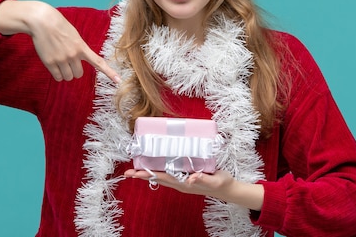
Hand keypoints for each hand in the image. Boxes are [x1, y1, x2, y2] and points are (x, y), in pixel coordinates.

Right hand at [0, 0, 120, 82]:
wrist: (42, 21)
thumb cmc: (59, 27)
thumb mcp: (74, 36)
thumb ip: (79, 49)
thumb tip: (76, 64)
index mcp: (82, 47)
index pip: (98, 62)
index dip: (109, 72)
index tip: (118, 81)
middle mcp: (73, 55)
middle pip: (78, 74)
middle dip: (74, 70)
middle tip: (67, 60)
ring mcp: (61, 59)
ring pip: (68, 77)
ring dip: (65, 73)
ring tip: (59, 60)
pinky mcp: (50, 63)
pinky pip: (57, 77)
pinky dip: (57, 74)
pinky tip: (53, 64)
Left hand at [123, 168, 263, 210]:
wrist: (227, 188)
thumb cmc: (221, 183)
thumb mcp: (214, 180)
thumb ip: (203, 179)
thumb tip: (190, 179)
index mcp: (184, 183)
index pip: (163, 178)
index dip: (149, 175)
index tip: (136, 173)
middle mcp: (180, 183)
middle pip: (158, 178)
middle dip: (143, 176)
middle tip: (127, 173)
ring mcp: (182, 181)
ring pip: (161, 176)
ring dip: (148, 174)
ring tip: (135, 171)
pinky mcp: (186, 176)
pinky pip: (169, 174)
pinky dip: (159, 170)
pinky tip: (154, 167)